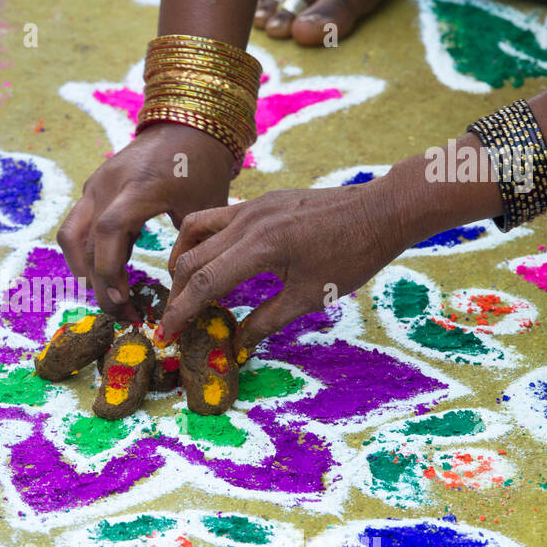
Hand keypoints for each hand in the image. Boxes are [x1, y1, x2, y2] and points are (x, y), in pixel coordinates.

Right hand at [57, 122, 240, 321]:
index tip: (126, 301)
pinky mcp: (94, 187)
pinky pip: (78, 225)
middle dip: (99, 283)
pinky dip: (87, 253)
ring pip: (71, 234)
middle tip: (121, 313)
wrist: (187, 122)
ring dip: (83, 269)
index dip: (110, 270)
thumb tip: (181, 289)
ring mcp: (97, 184)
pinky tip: (109, 273)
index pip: (109, 231)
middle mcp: (110, 184)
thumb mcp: (205, 206)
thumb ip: (190, 244)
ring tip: (108, 296)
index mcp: (140, 186)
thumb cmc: (202, 165)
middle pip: (85, 241)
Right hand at [158, 175, 407, 352]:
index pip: (203, 283)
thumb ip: (265, 321)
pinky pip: (214, 219)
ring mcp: (251, 207)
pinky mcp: (258, 201)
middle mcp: (247, 222)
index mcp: (260, 247)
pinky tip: (210, 260)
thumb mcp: (309, 297)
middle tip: (174, 321)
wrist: (380, 211)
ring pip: (193, 231)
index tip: (165, 335)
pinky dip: (201, 242)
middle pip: (190, 259)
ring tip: (183, 288)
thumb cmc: (352, 257)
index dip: (180, 313)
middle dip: (176, 294)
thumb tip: (235, 345)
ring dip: (181, 261)